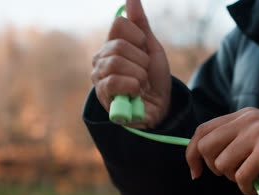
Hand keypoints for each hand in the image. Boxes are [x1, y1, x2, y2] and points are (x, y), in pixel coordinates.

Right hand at [91, 0, 170, 128]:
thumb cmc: (154, 77)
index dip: (138, 37)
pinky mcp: (102, 95)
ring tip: (142, 85)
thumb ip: (140, 24)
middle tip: (145, 73)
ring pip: (116, 63)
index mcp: (112, 44)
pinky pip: (114, 82)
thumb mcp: (151, 48)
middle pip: (119, 45)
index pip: (119, 24)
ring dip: (139, 76)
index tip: (145, 50)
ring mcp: (99, 76)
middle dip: (141, 61)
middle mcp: (101, 58)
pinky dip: (133, 87)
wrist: (160, 106)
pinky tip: (136, 93)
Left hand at [186, 107, 258, 194]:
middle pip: (206, 147)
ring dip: (233, 178)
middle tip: (230, 173)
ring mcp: (257, 134)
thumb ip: (232, 138)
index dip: (192, 152)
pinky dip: (246, 188)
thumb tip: (201, 157)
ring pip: (222, 164)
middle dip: (213, 167)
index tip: (195, 171)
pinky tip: (258, 186)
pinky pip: (241, 177)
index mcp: (242, 115)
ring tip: (250, 178)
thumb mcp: (257, 132)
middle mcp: (247, 121)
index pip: (202, 130)